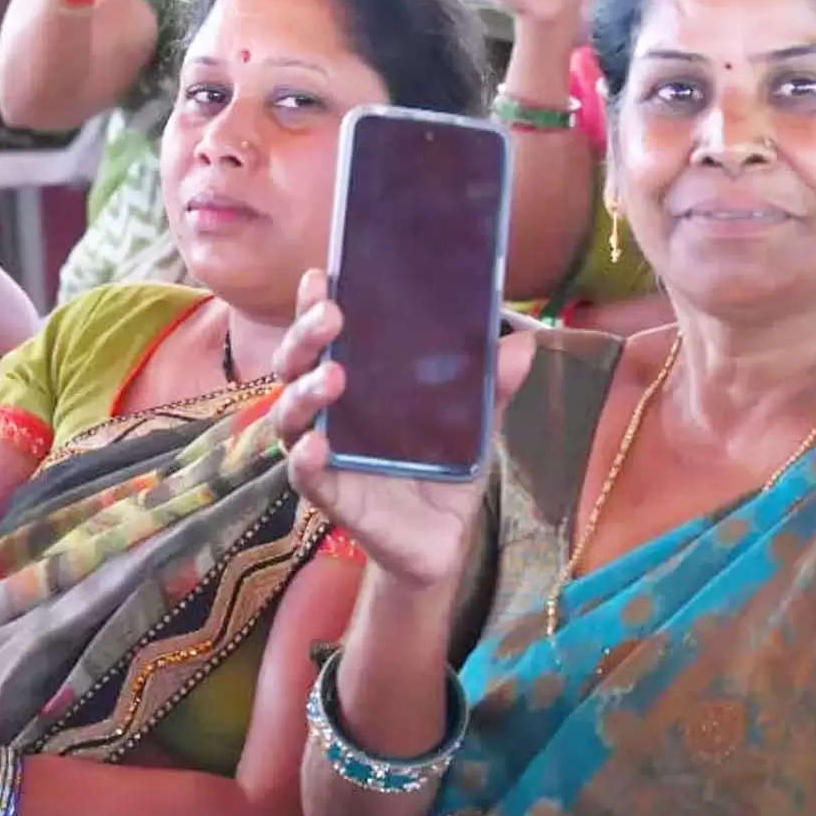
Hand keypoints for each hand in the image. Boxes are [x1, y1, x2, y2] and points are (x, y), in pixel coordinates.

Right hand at [268, 270, 532, 588]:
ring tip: (332, 376)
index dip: (313, 303)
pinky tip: (318, 444)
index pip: (324, 334)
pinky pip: (305, 475)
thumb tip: (525, 341)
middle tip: (331, 316)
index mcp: (355, 378)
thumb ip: (492, 386)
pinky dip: (305, 459)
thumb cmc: (442, 467)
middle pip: (296, 364)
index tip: (322, 275)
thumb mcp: (474, 423)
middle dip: (306, 336)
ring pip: (291, 415)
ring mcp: (323, 452)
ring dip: (304, 392)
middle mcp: (326, 409)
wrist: (444, 540)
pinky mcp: (330, 495)